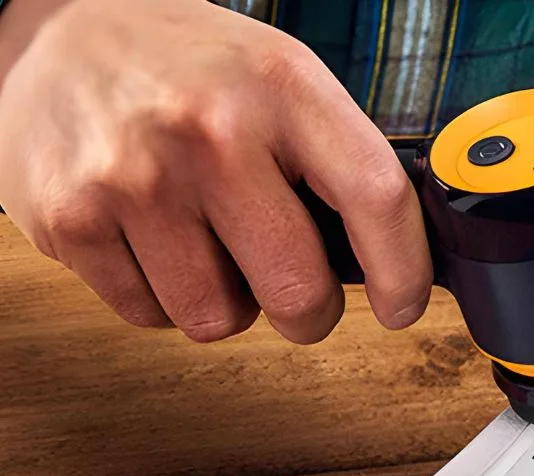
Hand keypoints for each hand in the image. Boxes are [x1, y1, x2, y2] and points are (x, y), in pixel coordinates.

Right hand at [0, 0, 431, 342]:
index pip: (376, 198)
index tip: (400, 306)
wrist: (63, 28)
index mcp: (283, 88)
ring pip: (218, 320)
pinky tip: (151, 238)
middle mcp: (210, 131)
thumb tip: (397, 262)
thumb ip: (340, 164)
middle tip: (292, 286)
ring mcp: (134, 178)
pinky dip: (160, 295)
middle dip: (307, 311)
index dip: (402, 272)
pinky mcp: (71, 220)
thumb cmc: (194, 70)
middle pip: (298, 292)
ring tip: (205, 240)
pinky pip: (149, 316)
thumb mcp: (283, 82)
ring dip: (224, 301)